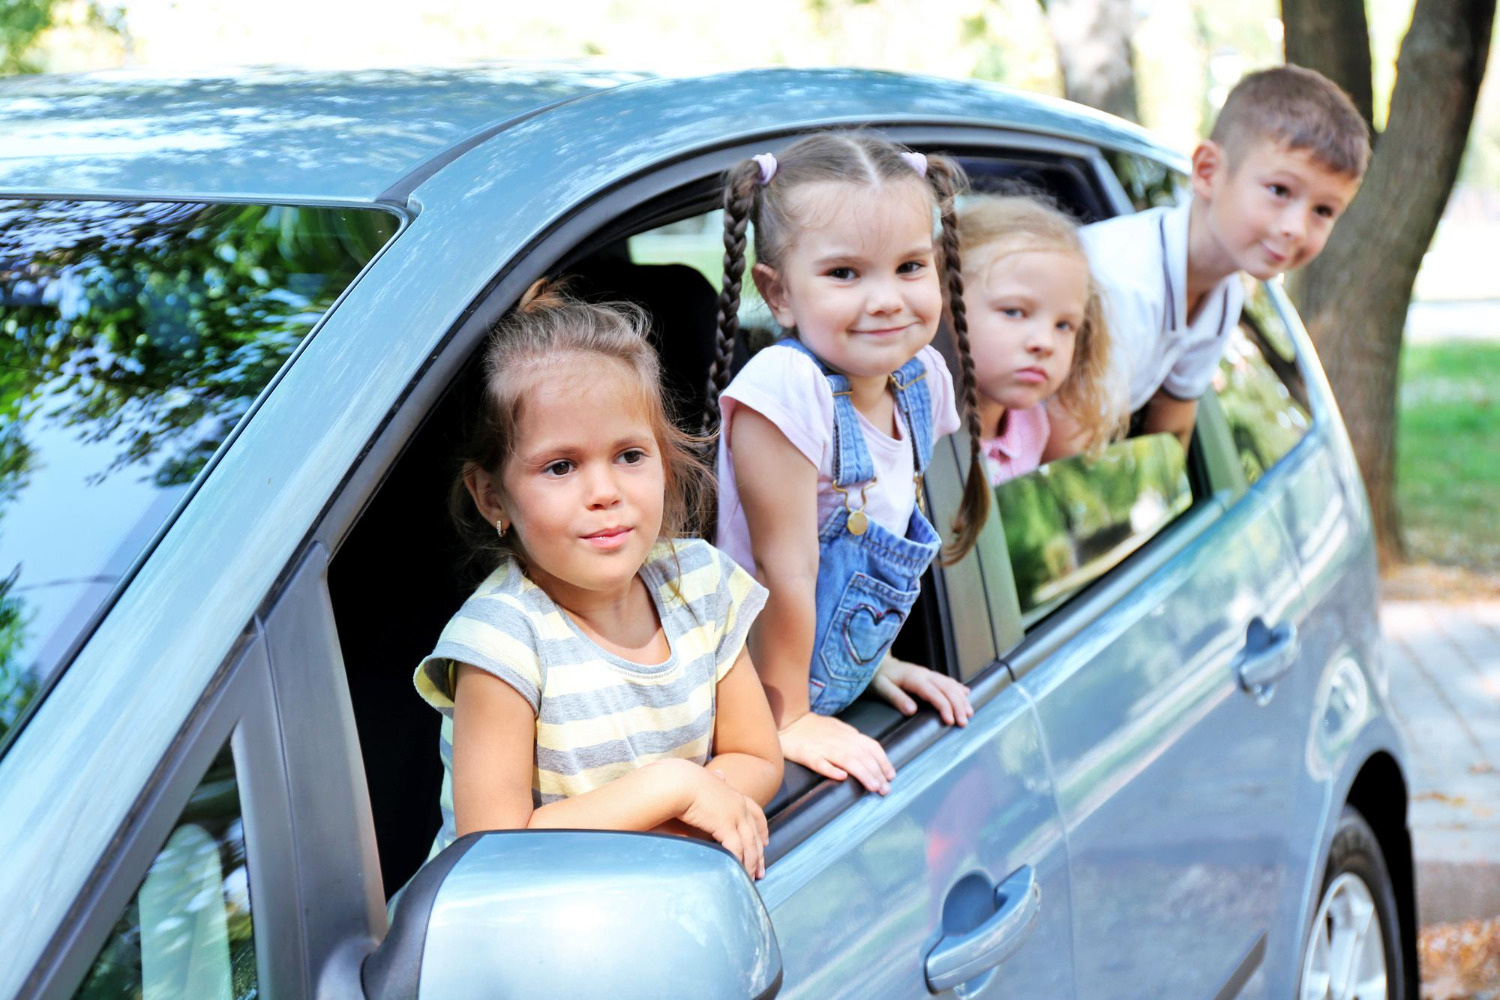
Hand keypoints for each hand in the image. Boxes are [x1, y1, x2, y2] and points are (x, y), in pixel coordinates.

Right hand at [676, 764, 769, 879]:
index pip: (755, 812)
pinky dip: (739, 862)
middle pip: (755, 833)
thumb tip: (722, 774)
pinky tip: (738, 872)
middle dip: (760, 853)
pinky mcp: (725, 826)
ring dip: (751, 863)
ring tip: (751, 877)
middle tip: (761, 871)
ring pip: (749, 844)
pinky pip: (736, 849)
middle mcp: (739, 805)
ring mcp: (735, 815)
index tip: (766, 841)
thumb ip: (715, 780)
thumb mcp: (706, 779)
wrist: (679, 781)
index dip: (762, 828)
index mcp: (734, 794)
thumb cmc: (686, 780)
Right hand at [778, 711, 895, 794]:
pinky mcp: (805, 754)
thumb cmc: (814, 728)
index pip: (871, 746)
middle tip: (885, 789)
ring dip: (863, 774)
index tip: (891, 776)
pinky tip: (841, 778)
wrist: (788, 720)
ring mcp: (821, 747)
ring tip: (873, 787)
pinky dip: (830, 769)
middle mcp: (837, 740)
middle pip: (862, 756)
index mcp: (847, 734)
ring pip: (847, 760)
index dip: (883, 761)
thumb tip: (870, 753)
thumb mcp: (838, 729)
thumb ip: (853, 740)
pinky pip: (819, 762)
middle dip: (877, 772)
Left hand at [873, 655, 973, 726]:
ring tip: (969, 713)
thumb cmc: (877, 676)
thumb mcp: (881, 688)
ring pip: (950, 685)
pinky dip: (958, 688)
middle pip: (947, 689)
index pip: (934, 693)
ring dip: (961, 699)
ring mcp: (928, 674)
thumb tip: (912, 710)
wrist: (877, 662)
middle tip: (964, 722)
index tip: (950, 721)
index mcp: (914, 678)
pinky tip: (966, 694)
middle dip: (958, 706)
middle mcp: (925, 674)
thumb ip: (896, 698)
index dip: (944, 707)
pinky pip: (947, 680)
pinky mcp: (928, 675)